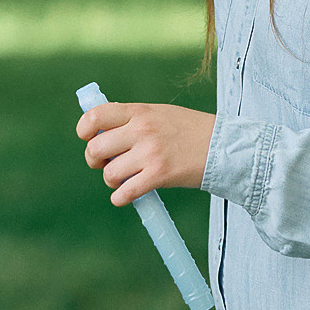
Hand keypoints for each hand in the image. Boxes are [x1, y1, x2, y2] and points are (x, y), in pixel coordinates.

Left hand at [76, 101, 214, 205]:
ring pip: (109, 173)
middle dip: (94, 160)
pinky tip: (124, 195)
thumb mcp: (159, 114)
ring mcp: (150, 153)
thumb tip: (103, 132)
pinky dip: (120, 197)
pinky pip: (125, 192)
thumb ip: (133, 120)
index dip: (84, 129)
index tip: (87, 138)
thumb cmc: (190, 130)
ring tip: (122, 180)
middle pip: (96, 148)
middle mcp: (141, 130)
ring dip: (111, 180)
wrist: (225, 147)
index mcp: (139, 112)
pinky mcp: (159, 176)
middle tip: (104, 164)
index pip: (96, 116)